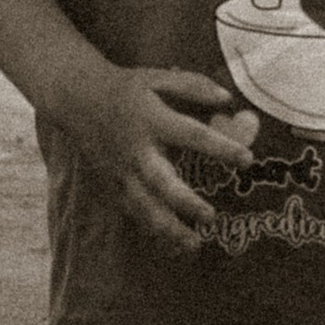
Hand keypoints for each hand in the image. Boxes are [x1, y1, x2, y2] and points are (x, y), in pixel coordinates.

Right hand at [70, 65, 259, 247]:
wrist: (77, 99)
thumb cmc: (127, 88)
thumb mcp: (158, 78)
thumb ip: (193, 86)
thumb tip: (227, 100)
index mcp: (152, 119)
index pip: (191, 134)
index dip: (220, 147)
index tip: (247, 159)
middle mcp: (136, 149)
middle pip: (161, 181)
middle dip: (185, 202)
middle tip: (210, 217)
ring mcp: (121, 171)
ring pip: (144, 206)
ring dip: (167, 228)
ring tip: (193, 245)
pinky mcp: (111, 185)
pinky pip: (132, 212)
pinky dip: (151, 230)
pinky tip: (171, 246)